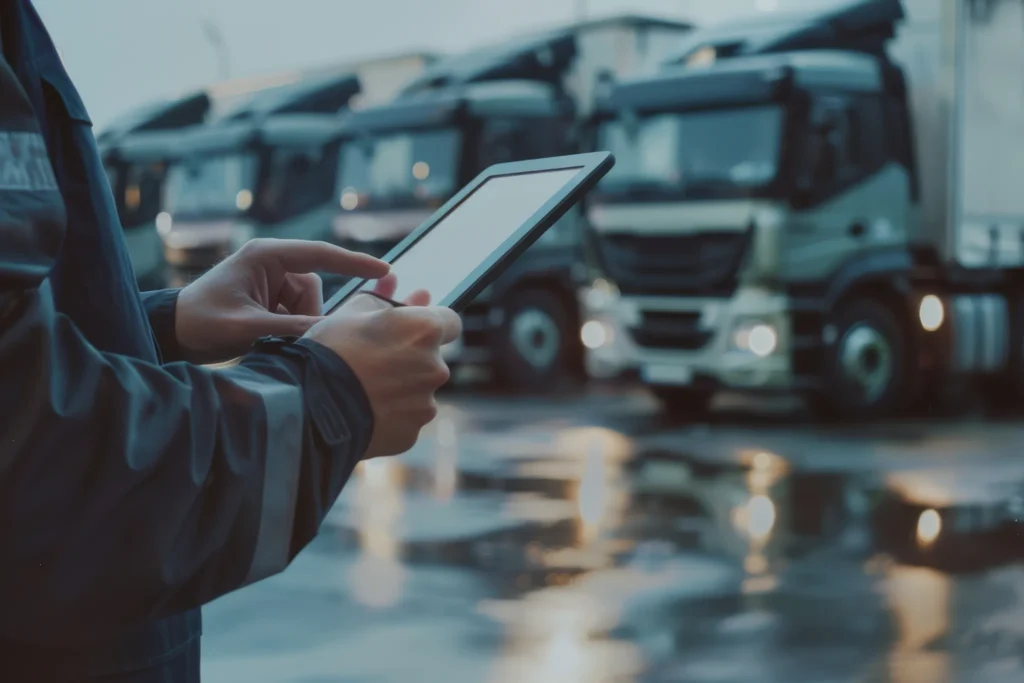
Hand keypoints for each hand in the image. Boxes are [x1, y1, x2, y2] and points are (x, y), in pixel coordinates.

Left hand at [175, 239, 388, 363]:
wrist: (172, 333)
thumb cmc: (201, 323)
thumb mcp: (248, 327)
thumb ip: (292, 329)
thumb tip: (332, 335)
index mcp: (265, 256)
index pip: (321, 255)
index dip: (354, 263)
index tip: (385, 271)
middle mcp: (271, 264)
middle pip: (314, 289)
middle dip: (306, 317)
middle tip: (282, 337)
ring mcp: (271, 282)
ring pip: (308, 306)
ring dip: (296, 326)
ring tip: (266, 339)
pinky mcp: (270, 299)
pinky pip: (297, 314)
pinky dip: (289, 329)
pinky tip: (267, 338)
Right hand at [304, 281, 460, 458]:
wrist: (308, 405)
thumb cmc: (329, 351)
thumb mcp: (351, 313)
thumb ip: (384, 301)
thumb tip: (401, 288)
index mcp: (425, 330)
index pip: (450, 322)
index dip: (430, 324)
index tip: (412, 330)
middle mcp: (435, 367)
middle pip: (432, 360)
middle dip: (410, 359)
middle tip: (374, 362)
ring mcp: (426, 404)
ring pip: (419, 392)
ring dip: (400, 389)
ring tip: (362, 390)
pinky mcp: (412, 433)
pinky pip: (405, 420)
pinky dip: (390, 416)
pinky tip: (363, 412)